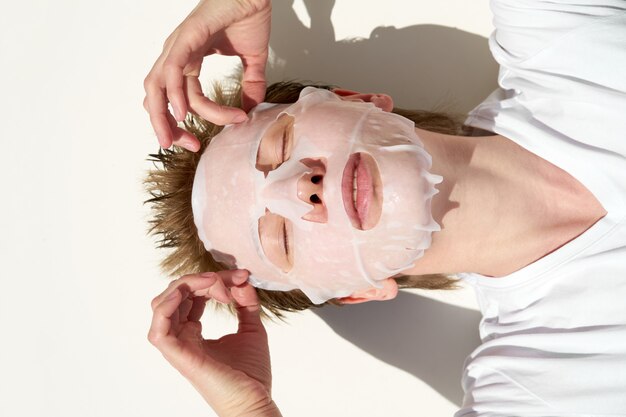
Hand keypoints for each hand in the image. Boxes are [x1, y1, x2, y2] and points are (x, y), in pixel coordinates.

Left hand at [143, 0, 270, 150]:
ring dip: (163, 116)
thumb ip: (251, 86)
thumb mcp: (252, 61)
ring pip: (157, 87)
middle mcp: (177, 55)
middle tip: (186, 146)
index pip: (175, 99)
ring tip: (179, 136)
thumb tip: (252, 109)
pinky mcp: (187, 37)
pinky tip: (184, 112)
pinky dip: (174, 93)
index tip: (200, 142)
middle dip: (165, 127)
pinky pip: (173, 70)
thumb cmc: (250, 17)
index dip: (183, 124)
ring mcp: (179, 46)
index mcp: (188, 61)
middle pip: (157, 98)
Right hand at [148, 270, 281, 416]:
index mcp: (194, 332)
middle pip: (177, 294)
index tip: (242, 277)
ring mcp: (178, 347)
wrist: (256, 400)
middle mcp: (182, 337)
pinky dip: (166, 307)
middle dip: (203, 278)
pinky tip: (184, 294)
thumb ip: (246, 304)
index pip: (192, 294)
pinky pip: (159, 330)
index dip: (214, 279)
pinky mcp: (179, 356)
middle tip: (233, 279)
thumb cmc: (252, 374)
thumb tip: (242, 281)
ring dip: (186, 285)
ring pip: (162, 305)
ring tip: (212, 281)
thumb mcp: (252, 328)